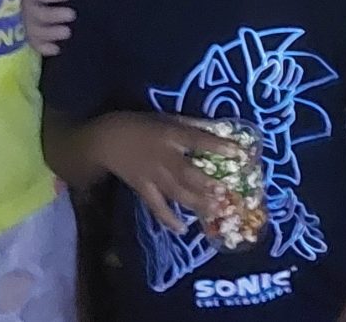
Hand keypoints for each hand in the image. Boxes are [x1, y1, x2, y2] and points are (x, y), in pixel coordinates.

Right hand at [21, 0, 72, 55]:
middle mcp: (22, 7)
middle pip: (35, 14)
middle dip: (53, 15)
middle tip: (72, 14)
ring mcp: (22, 23)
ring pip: (34, 30)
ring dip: (50, 32)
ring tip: (67, 32)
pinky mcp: (24, 35)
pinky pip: (31, 43)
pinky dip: (42, 47)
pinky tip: (55, 49)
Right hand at [87, 113, 237, 231]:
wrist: (106, 140)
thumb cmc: (138, 125)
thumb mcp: (164, 118)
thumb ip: (189, 124)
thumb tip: (216, 129)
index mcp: (170, 135)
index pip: (198, 140)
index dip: (219, 146)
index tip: (240, 153)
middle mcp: (163, 157)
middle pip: (187, 173)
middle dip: (206, 184)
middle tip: (225, 192)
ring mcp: (152, 176)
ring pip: (176, 192)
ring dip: (196, 202)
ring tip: (215, 211)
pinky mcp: (142, 189)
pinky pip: (157, 207)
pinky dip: (168, 219)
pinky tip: (182, 229)